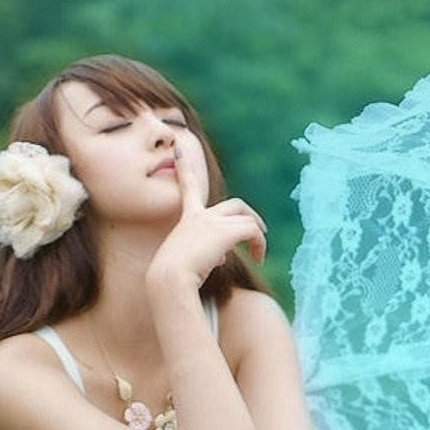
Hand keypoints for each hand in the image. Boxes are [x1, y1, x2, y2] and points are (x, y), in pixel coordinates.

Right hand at [146, 140, 266, 290]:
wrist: (169, 279)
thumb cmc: (172, 278)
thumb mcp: (188, 261)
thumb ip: (207, 253)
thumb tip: (222, 257)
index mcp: (187, 220)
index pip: (188, 188)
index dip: (184, 169)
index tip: (179, 150)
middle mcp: (200, 216)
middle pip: (234, 205)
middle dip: (249, 216)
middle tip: (260, 230)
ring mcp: (213, 221)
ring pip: (248, 221)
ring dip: (258, 238)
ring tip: (259, 256)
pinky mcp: (226, 231)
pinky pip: (253, 232)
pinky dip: (260, 245)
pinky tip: (259, 259)